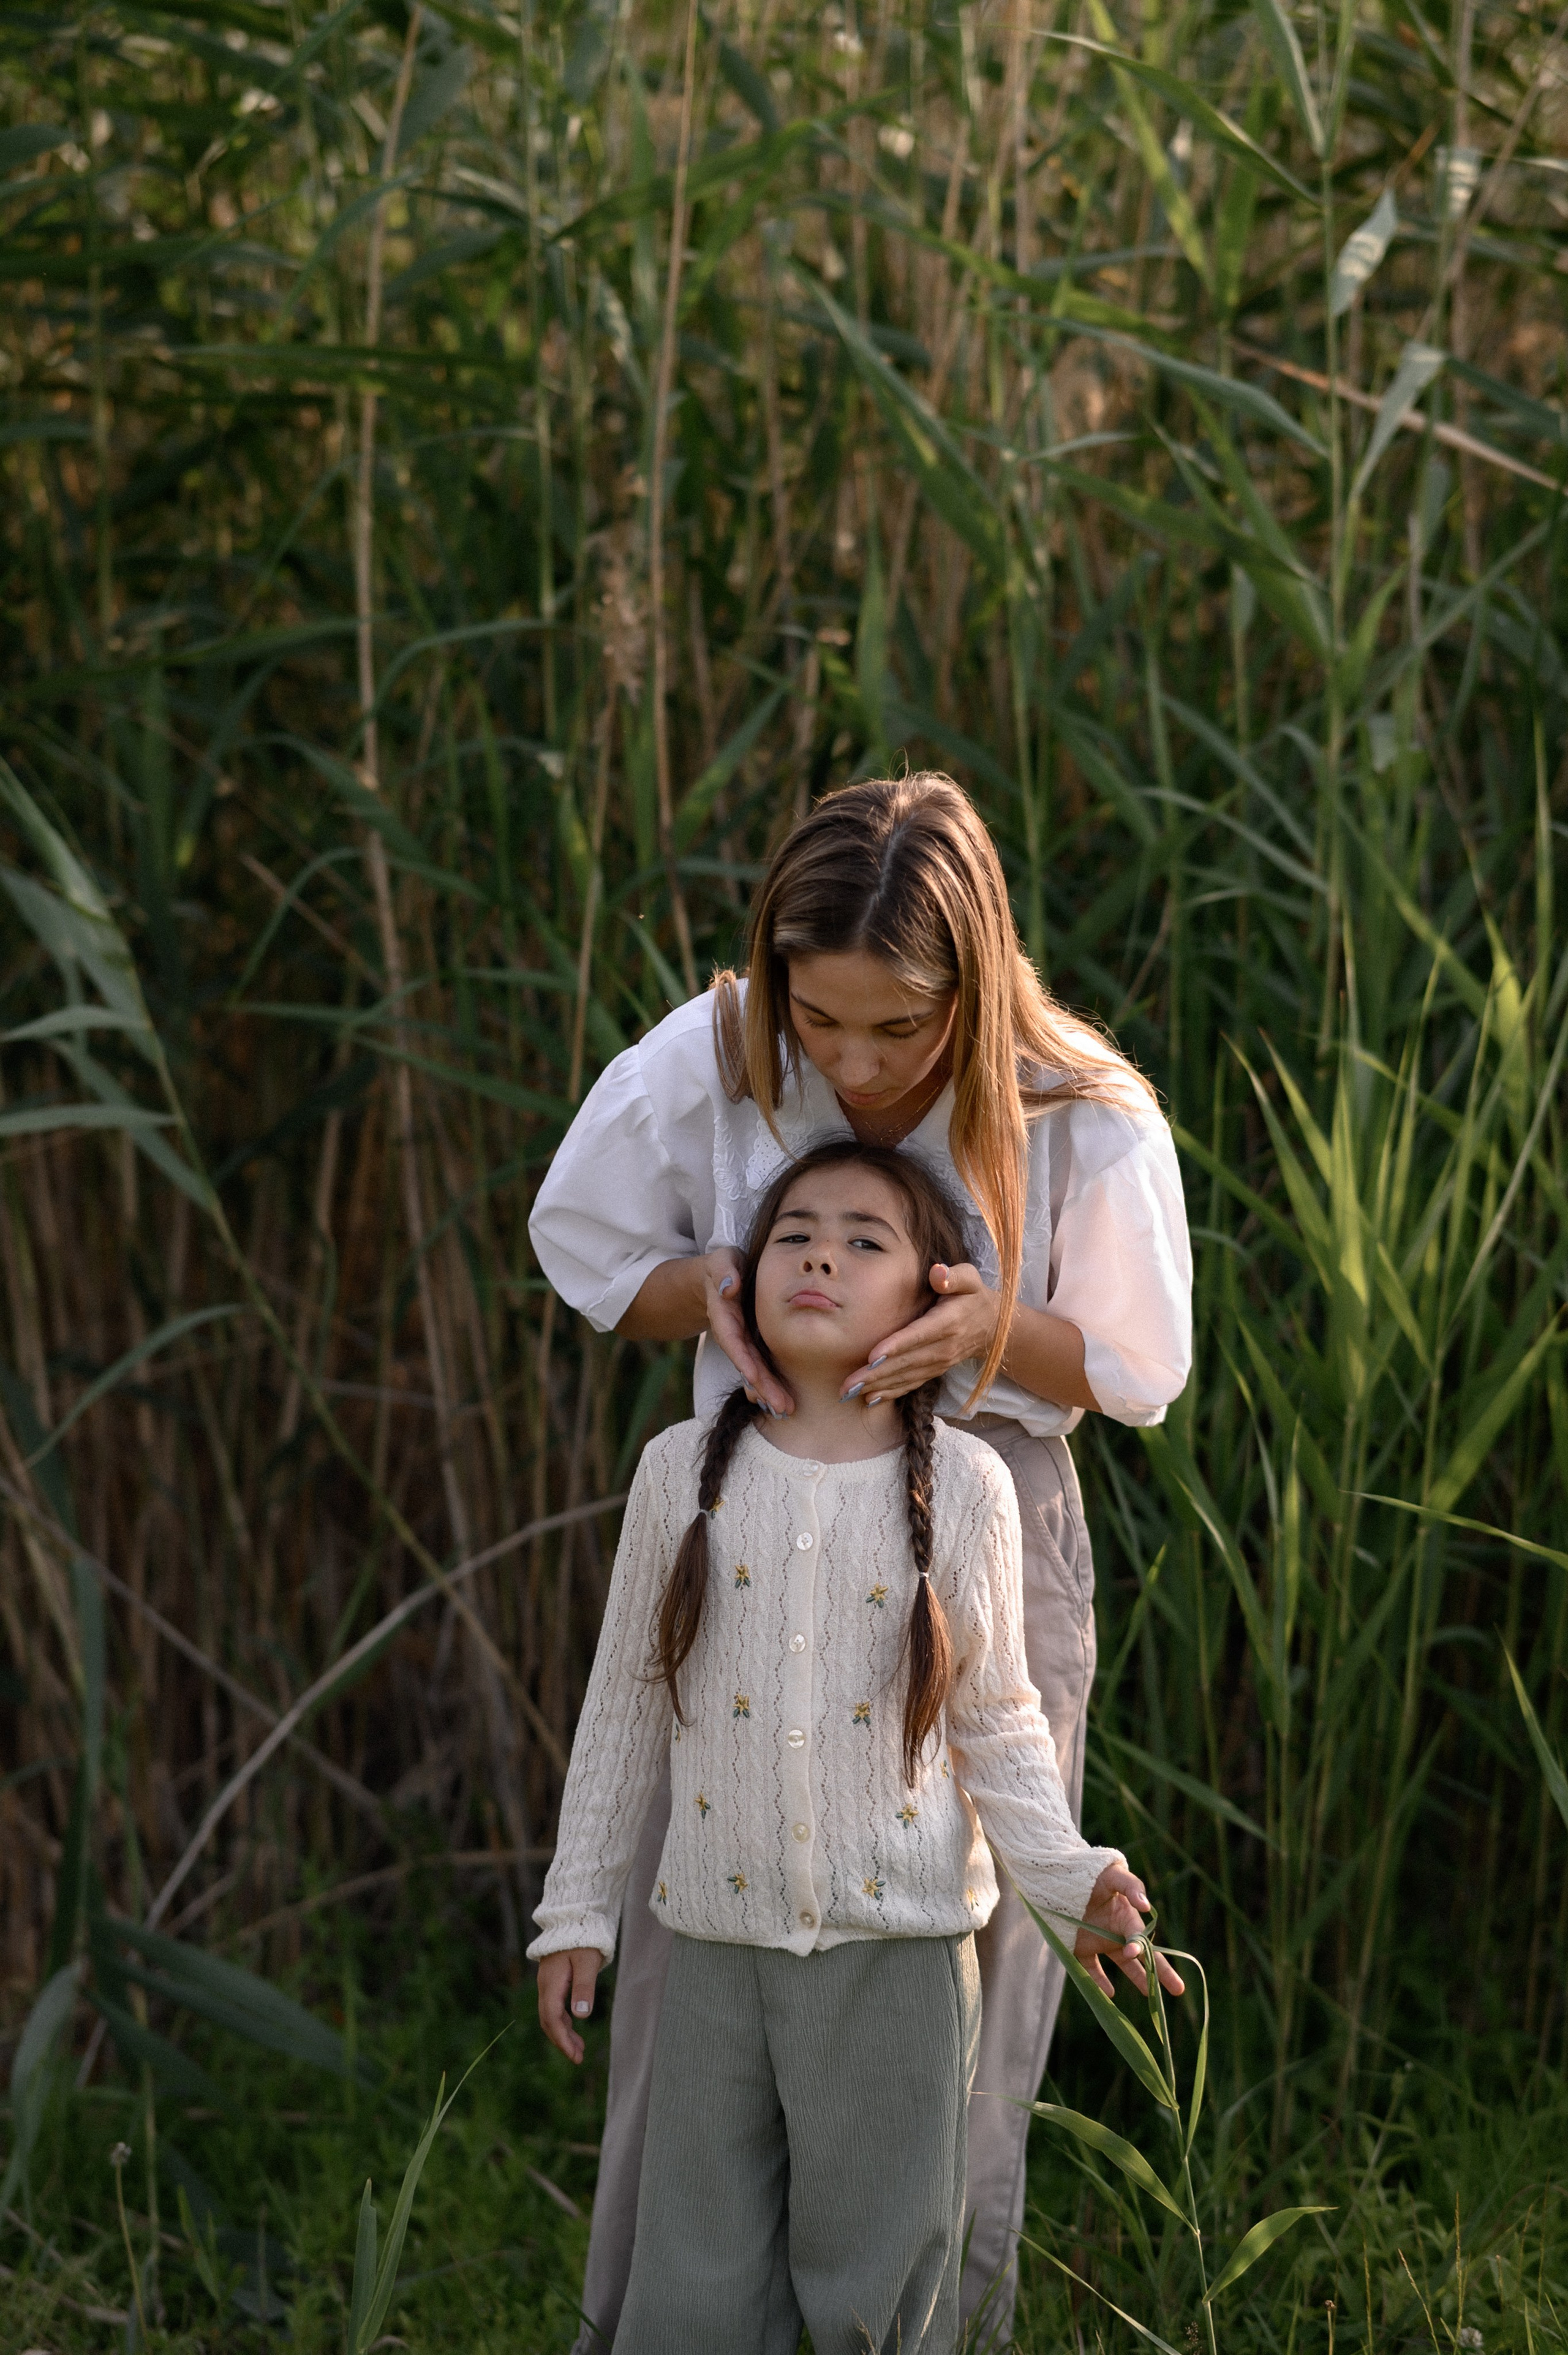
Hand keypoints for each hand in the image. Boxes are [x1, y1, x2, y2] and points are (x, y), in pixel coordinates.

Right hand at [537, 1947, 602, 2061]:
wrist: (574, 1916)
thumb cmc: (584, 1937)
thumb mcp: (587, 1962)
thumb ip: (584, 1987)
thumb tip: (580, 2016)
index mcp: (551, 1982)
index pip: (552, 2018)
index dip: (562, 2039)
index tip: (574, 2055)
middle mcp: (545, 1984)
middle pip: (548, 2020)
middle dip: (562, 2041)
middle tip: (578, 2058)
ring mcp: (548, 1982)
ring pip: (551, 2014)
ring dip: (563, 2033)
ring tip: (579, 2049)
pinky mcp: (554, 1979)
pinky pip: (554, 2006)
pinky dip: (563, 2020)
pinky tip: (574, 2027)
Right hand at [703, 1247, 793, 1417]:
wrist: (720, 1277)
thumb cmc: (724, 1265)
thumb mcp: (722, 1261)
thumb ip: (724, 1271)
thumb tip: (729, 1286)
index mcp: (725, 1316)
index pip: (733, 1340)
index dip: (742, 1359)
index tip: (753, 1377)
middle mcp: (733, 1334)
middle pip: (746, 1363)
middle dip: (761, 1386)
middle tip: (780, 1406)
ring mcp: (743, 1342)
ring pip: (755, 1370)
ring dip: (767, 1390)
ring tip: (785, 1409)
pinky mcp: (753, 1345)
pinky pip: (761, 1366)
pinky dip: (769, 1383)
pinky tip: (781, 1400)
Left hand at [839, 1262, 998, 1403]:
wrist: (992, 1326)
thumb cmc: (972, 1295)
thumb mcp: (970, 1279)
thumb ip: (954, 1276)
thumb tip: (938, 1273)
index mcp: (949, 1322)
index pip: (919, 1335)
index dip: (896, 1346)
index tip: (873, 1356)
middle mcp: (943, 1347)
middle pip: (906, 1362)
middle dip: (876, 1374)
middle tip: (848, 1383)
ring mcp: (939, 1363)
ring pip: (906, 1377)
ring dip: (878, 1385)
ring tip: (851, 1392)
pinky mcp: (935, 1371)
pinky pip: (911, 1384)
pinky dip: (891, 1393)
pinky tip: (870, 1398)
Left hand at [1074, 1864, 1185, 1999]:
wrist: (1060, 1876)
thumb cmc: (1092, 1873)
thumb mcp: (1113, 1874)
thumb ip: (1131, 1886)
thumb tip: (1146, 1906)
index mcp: (1126, 1917)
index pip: (1139, 1938)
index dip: (1139, 1947)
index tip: (1130, 1952)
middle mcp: (1116, 1932)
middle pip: (1142, 1956)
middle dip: (1160, 1972)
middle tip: (1178, 1989)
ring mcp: (1099, 1941)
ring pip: (1122, 1965)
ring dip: (1137, 1979)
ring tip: (1150, 1996)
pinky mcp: (1080, 1947)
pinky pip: (1090, 1969)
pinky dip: (1098, 1982)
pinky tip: (1109, 1995)